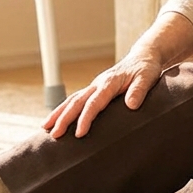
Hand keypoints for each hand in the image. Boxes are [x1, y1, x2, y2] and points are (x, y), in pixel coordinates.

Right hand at [43, 49, 162, 138]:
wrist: (143, 56)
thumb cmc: (146, 69)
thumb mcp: (147, 78)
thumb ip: (139, 90)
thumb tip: (131, 105)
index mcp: (110, 82)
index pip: (95, 103)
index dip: (86, 118)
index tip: (79, 134)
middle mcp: (98, 84)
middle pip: (77, 101)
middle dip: (64, 118)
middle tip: (54, 135)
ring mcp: (95, 86)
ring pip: (72, 99)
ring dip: (59, 113)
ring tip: (45, 128)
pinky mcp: (95, 89)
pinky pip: (76, 99)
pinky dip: (64, 109)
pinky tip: (57, 119)